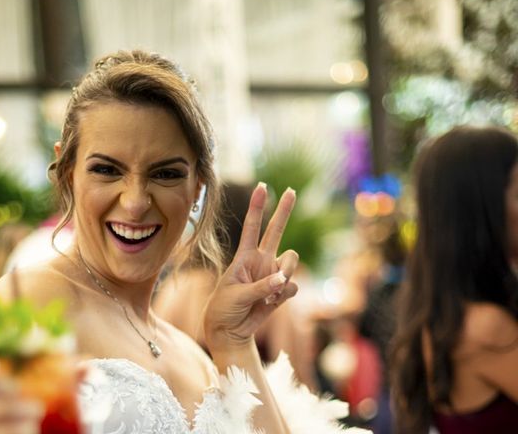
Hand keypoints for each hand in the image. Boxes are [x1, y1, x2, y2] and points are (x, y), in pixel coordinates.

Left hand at [204, 183, 298, 350]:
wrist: (230, 332)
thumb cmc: (224, 309)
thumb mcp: (236, 295)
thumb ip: (260, 286)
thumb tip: (283, 279)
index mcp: (244, 257)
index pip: (253, 227)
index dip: (257, 206)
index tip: (262, 186)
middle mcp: (261, 261)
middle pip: (276, 230)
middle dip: (284, 211)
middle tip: (292, 190)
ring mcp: (273, 275)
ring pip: (291, 261)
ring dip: (286, 273)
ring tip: (272, 290)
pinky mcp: (282, 291)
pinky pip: (293, 286)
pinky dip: (284, 295)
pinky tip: (270, 304)